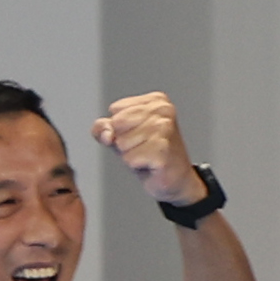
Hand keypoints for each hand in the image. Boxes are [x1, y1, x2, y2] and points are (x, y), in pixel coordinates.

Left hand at [92, 92, 202, 206]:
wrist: (175, 179)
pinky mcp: (162, 150)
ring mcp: (164, 129)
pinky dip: (136, 165)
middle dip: (124, 141)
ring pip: (122, 142)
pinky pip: (130, 158)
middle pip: (117, 124)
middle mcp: (162, 110)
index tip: (138, 135)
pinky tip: (151, 164)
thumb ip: (103, 128)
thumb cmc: (150, 155)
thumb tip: (106, 134)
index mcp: (155, 100)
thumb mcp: (121, 135)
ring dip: (131, 155)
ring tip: (147, 156)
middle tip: (143, 147)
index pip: (115, 110)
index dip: (120, 128)